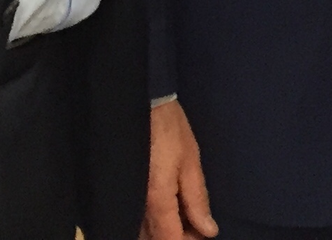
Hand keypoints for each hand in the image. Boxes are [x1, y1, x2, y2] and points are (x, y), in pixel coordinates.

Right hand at [141, 99, 216, 239]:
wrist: (141, 104)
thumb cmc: (169, 130)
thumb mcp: (190, 160)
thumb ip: (197, 198)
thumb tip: (208, 230)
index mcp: (157, 201)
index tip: (204, 233)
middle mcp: (138, 208)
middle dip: (177, 237)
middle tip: (197, 224)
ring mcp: (128, 201)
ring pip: (144, 233)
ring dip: (165, 230)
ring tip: (185, 216)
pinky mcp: (123, 192)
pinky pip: (138, 219)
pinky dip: (154, 222)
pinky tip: (169, 209)